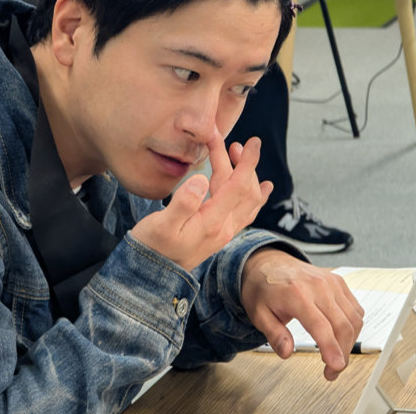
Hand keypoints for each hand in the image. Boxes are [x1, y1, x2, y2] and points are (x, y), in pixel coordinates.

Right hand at [130, 130, 272, 271]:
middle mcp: (224, 228)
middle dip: (239, 162)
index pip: (237, 186)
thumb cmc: (153, 246)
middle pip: (243, 189)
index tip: (252, 142)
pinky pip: (246, 211)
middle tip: (225, 141)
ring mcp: (224, 232)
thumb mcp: (161, 224)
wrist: (152, 273)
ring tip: (237, 153)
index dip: (246, 162)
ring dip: (247, 174)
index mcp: (212, 222)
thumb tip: (201, 179)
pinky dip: (256, 195)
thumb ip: (182, 203)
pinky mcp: (219, 233)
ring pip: (248, 199)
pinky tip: (263, 187)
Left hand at [241, 247, 363, 380]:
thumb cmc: (263, 287)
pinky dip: (353, 327)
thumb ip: (273, 334)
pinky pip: (355, 309)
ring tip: (335, 355)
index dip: (331, 349)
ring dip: (349, 342)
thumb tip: (286, 351)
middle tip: (332, 370)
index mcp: (295, 293)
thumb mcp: (258, 313)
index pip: (321, 325)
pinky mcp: (338, 282)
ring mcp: (330, 282)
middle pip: (342, 325)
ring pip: (353, 319)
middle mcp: (317, 285)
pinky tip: (341, 335)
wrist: (268, 263)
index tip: (335, 367)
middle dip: (342, 354)